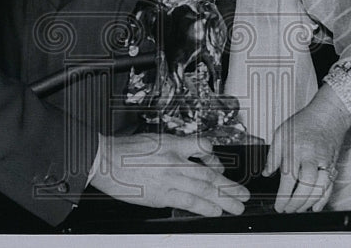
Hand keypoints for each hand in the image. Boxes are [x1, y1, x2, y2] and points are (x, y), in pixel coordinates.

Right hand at [90, 133, 248, 216]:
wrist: (105, 160)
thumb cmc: (125, 150)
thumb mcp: (154, 139)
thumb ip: (175, 148)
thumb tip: (192, 157)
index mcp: (173, 144)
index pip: (204, 147)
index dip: (216, 158)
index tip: (221, 167)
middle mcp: (175, 160)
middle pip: (209, 173)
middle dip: (229, 186)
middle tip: (245, 194)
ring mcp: (169, 178)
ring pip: (203, 188)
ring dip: (224, 199)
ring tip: (237, 206)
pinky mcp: (161, 194)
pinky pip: (188, 201)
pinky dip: (203, 207)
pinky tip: (214, 211)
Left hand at [264, 85, 350, 212]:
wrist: (327, 115)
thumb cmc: (303, 123)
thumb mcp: (280, 134)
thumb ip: (273, 156)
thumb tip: (267, 173)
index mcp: (296, 150)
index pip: (289, 178)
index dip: (283, 196)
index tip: (278, 205)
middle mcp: (312, 157)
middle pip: (306, 185)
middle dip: (296, 202)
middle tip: (288, 210)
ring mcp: (324, 162)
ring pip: (320, 188)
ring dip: (308, 203)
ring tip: (298, 210)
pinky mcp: (333, 165)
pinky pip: (330, 186)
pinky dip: (324, 199)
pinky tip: (315, 207)